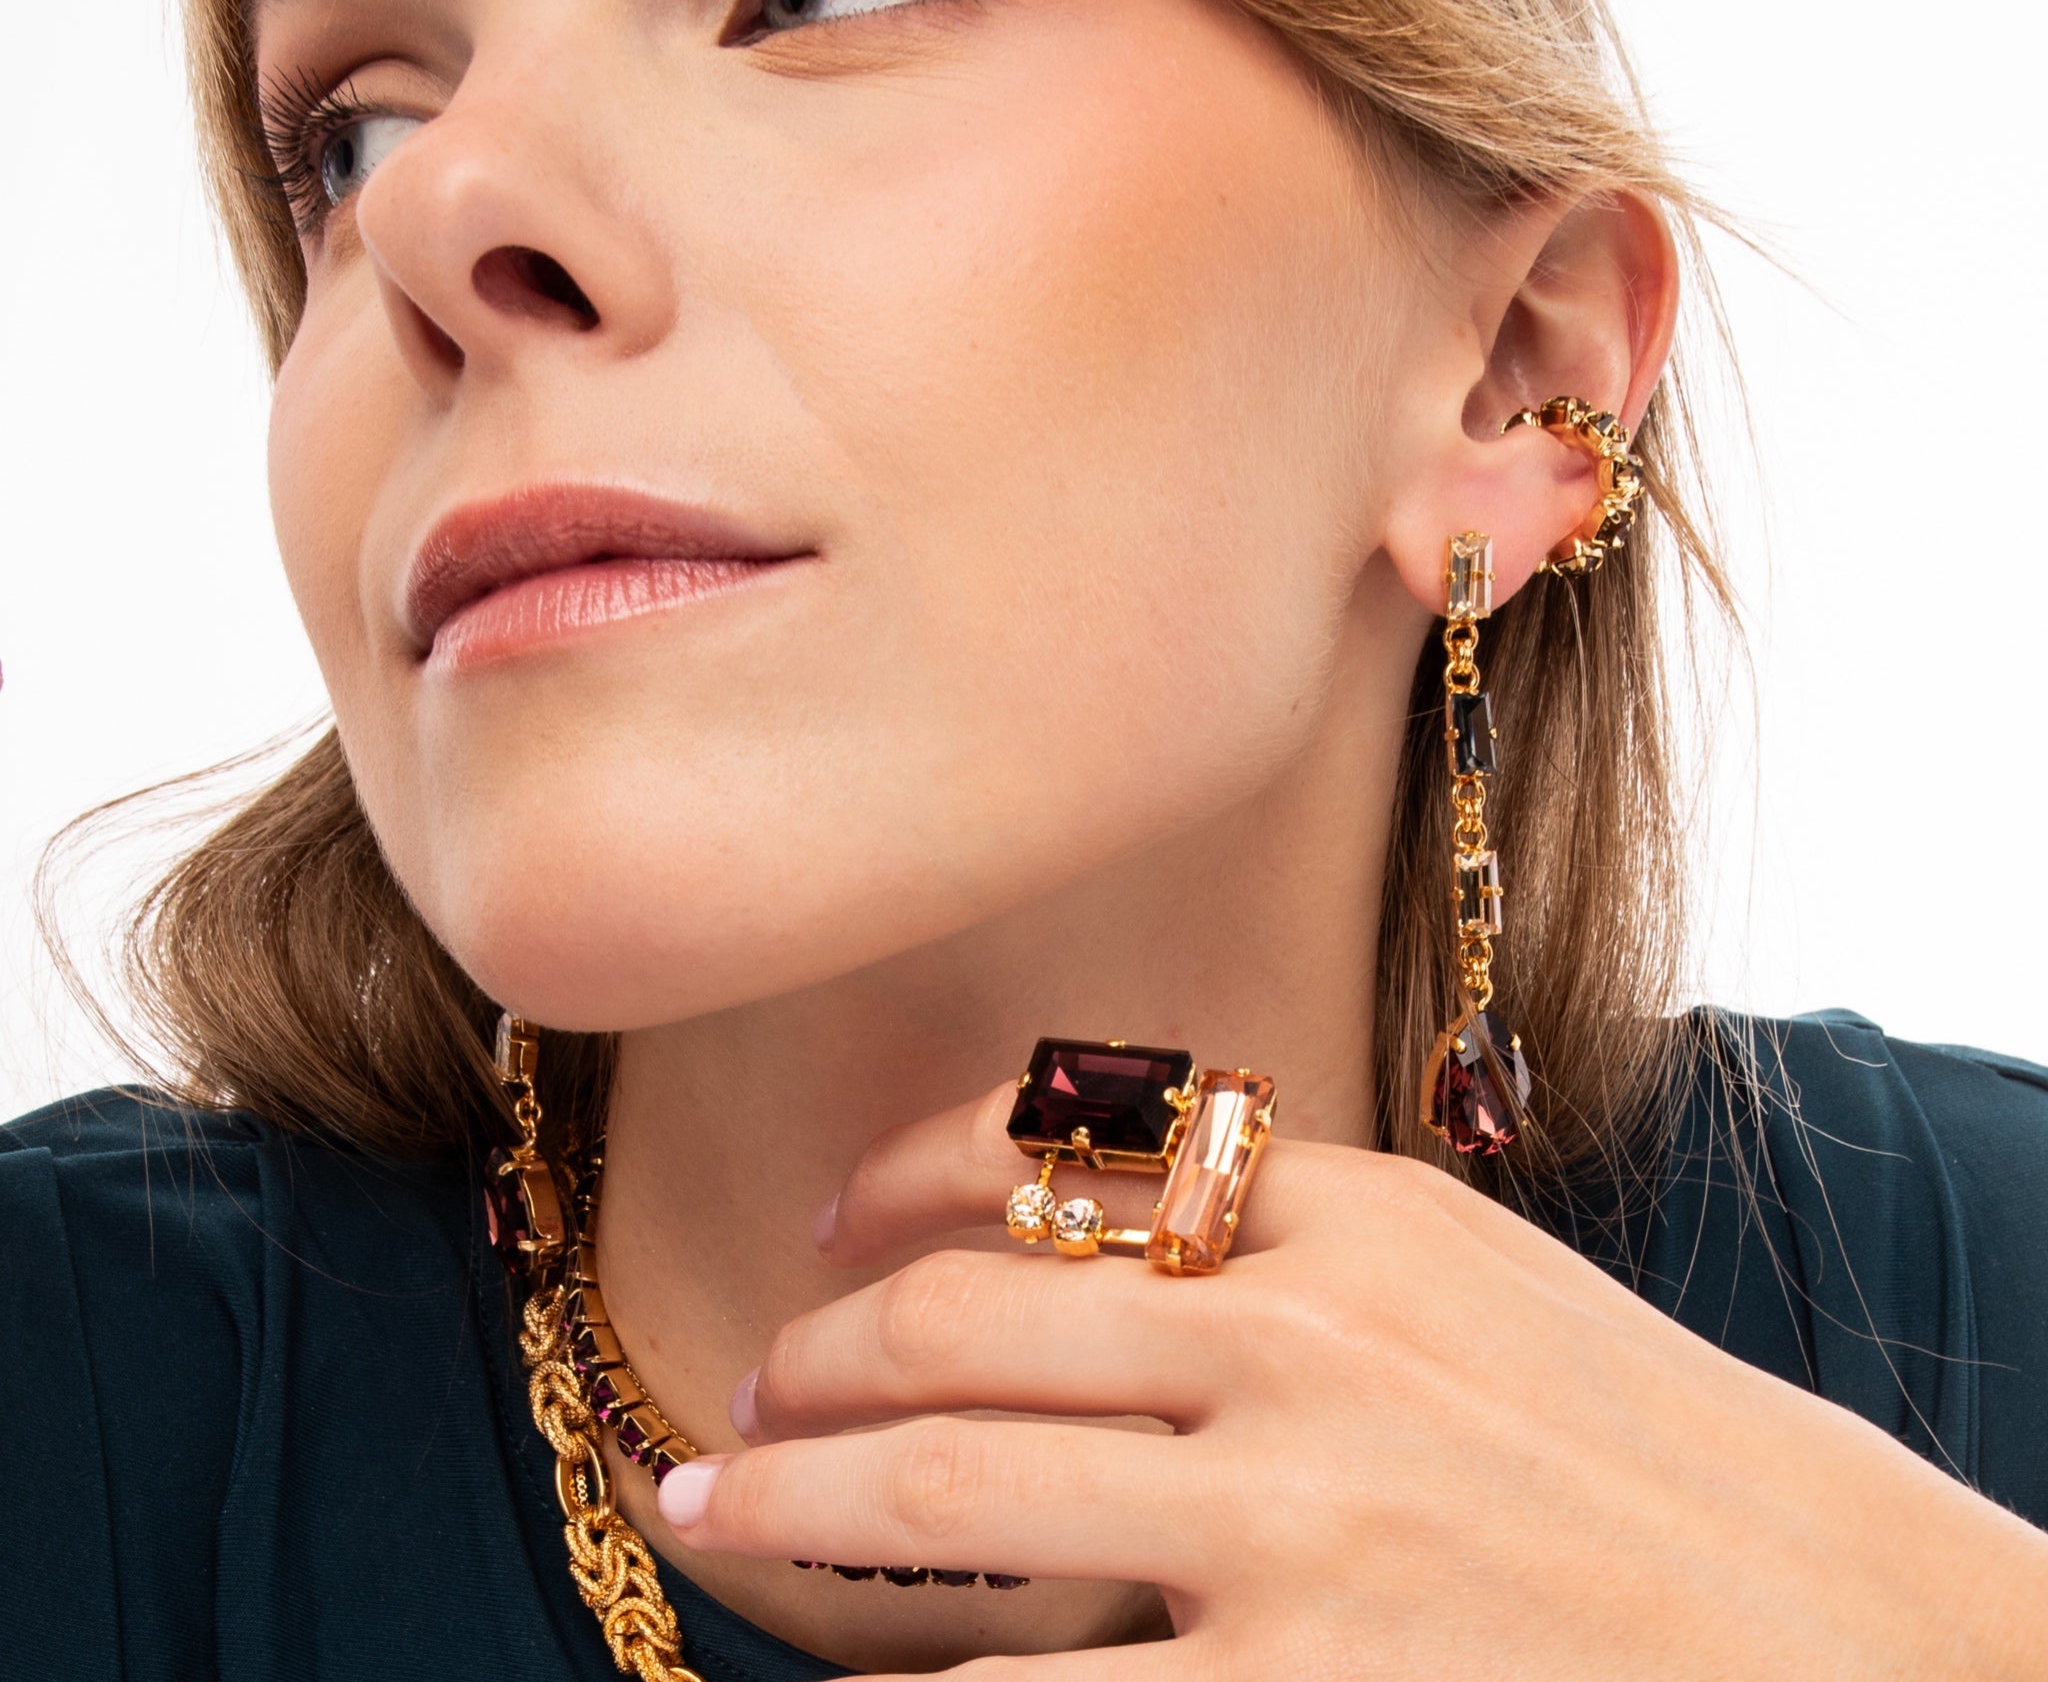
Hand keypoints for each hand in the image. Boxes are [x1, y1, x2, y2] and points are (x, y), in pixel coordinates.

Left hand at [657, 1084, 2047, 1679]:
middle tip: (735, 1402)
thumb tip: (1068, 1272)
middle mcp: (1310, 1344)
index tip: (824, 1230)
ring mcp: (1300, 1525)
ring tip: (706, 1504)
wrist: (1868, 1646)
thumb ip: (1294, 1264)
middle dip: (806, 1363)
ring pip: (942, 1492)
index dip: (898, 1181)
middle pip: (959, 1323)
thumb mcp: (1480, 1299)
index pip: (1057, 1153)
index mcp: (1358, 1218)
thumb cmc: (1659, 1472)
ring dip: (785, 1503)